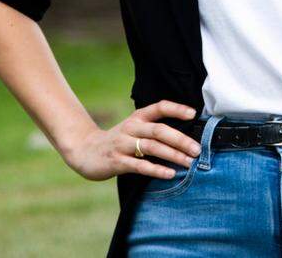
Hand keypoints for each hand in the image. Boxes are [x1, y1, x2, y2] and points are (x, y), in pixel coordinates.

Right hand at [64, 100, 203, 181]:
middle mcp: (131, 128)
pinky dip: (156, 169)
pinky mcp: (117, 161)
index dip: (176, 109)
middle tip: (197, 149)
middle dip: (180, 140)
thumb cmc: (118, 141)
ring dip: (172, 155)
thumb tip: (186, 137)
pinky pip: (139, 165)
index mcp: (137, 117)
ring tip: (188, 163)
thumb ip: (154, 130)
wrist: (85, 151)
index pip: (159, 107)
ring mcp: (123, 144)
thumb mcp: (134, 129)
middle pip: (159, 130)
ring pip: (151, 147)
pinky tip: (169, 174)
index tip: (193, 114)